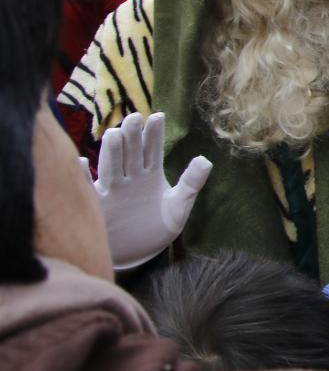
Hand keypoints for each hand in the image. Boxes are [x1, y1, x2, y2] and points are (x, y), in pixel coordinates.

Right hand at [83, 112, 210, 269]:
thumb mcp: (178, 206)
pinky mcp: (99, 206)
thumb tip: (205, 159)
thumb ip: (191, 183)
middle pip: (131, 153)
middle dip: (133, 136)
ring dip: (112, 151)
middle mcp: (130, 178)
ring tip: (114, 134)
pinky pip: (89, 188)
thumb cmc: (158, 227)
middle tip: (134, 117)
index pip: (152, 150)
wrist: (138, 253)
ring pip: (112, 166)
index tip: (158, 116)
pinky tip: (81, 162)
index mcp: (150, 175)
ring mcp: (113, 190)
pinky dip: (83, 176)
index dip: (154, 134)